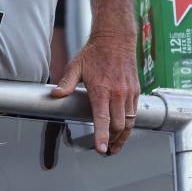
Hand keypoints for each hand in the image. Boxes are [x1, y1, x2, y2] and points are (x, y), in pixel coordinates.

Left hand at [51, 33, 138, 154]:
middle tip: (106, 150)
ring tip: (115, 146)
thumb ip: (66, 83)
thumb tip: (55, 95)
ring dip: (122, 137)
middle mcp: (117, 93)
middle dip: (112, 141)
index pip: (102, 119)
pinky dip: (130, 124)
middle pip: (118, 126)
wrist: (115, 40)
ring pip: (129, 123)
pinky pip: (135, 114)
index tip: (101, 149)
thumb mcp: (75, 66)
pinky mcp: (136, 92)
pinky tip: (123, 130)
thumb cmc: (94, 53)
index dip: (101, 136)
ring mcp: (129, 93)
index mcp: (101, 89)